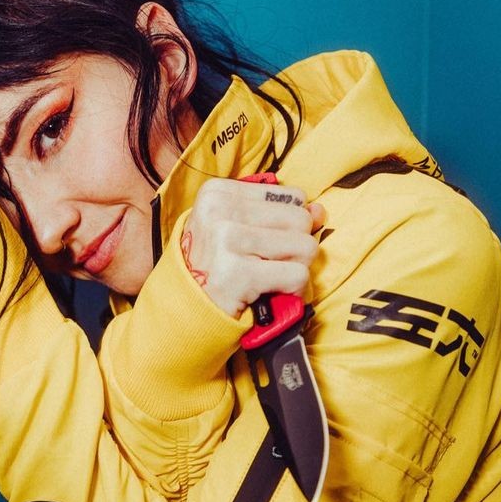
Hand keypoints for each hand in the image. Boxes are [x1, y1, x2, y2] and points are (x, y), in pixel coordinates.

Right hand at [179, 177, 324, 317]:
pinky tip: (272, 293)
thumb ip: (280, 214)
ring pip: (304, 247)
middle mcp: (220, 211)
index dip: (288, 226)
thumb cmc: (214, 266)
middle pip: (301, 220)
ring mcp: (227, 241)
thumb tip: (320, 210)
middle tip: (270, 264)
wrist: (181, 309)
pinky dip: (292, 290)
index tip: (264, 244)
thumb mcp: (237, 228)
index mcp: (217, 192)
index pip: (291, 197)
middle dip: (296, 247)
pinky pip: (296, 276)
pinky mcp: (238, 274)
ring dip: (295, 269)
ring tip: (270, 277)